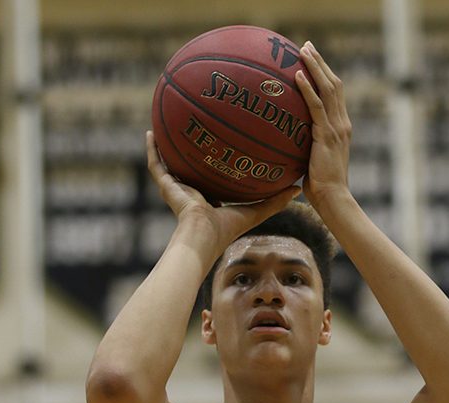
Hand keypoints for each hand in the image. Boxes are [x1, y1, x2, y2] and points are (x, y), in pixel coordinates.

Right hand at [146, 131, 301, 254]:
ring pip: (170, 161)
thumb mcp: (255, 211)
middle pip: (191, 163)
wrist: (202, 236)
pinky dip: (151, 149)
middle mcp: (191, 190)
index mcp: (210, 197)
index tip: (225, 140)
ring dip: (168, 142)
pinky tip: (150, 131)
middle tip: (198, 121)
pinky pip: (155, 164)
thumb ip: (275, 200)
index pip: (213, 174)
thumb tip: (298, 189)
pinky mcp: (165, 186)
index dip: (218, 158)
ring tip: (168, 120)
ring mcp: (176, 188)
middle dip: (193, 145)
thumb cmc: (227, 229)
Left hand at [295, 42, 351, 207]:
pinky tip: (297, 74)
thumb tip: (286, 149)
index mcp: (341, 128)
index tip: (313, 60)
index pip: (335, 94)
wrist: (333, 199)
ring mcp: (336, 128)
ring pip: (328, 88)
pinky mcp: (327, 135)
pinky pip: (317, 106)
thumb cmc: (321, 189)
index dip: (325, 75)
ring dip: (315, 67)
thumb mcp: (313, 164)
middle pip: (333, 84)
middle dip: (320, 63)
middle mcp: (342, 123)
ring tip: (303, 50)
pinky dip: (308, 88)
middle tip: (307, 45)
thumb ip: (305, 151)